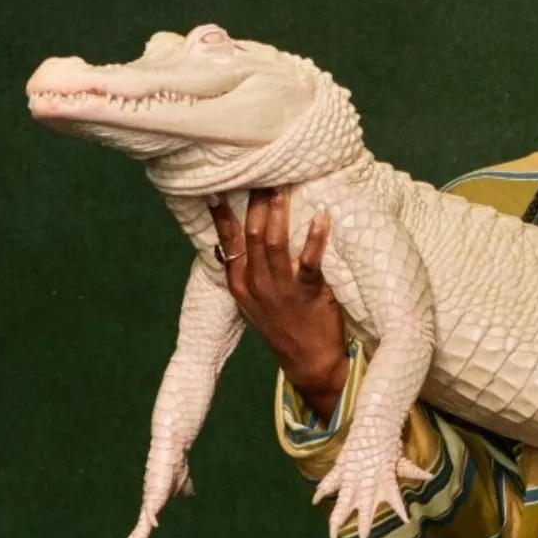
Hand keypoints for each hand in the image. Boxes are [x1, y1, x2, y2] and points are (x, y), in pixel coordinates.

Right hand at [209, 187, 347, 421]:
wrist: (310, 363)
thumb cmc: (286, 327)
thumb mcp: (255, 303)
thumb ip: (246, 274)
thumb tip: (228, 245)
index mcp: (240, 285)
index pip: (227, 242)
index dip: (222, 214)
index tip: (216, 188)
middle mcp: (257, 285)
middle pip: (253, 235)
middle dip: (257, 202)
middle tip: (265, 174)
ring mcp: (282, 290)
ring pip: (275, 243)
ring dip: (279, 212)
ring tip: (283, 186)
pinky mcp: (309, 295)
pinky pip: (310, 261)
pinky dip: (315, 237)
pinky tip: (321, 217)